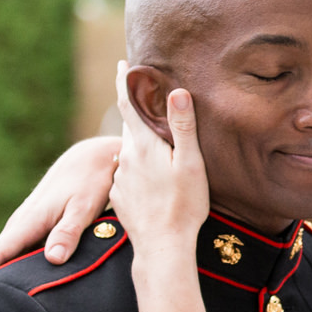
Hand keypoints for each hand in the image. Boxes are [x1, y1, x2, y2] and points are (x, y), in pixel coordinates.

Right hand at [0, 136, 120, 293]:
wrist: (91, 159)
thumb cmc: (90, 182)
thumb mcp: (84, 207)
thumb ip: (68, 232)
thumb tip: (52, 259)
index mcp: (28, 222)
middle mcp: (21, 224)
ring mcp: (27, 225)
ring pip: (6, 256)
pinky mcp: (37, 226)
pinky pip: (18, 251)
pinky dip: (11, 267)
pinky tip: (11, 284)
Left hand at [108, 61, 209, 258]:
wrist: (162, 247)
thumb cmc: (183, 205)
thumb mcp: (190, 163)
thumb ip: (182, 127)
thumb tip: (177, 91)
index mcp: (143, 145)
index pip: (128, 104)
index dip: (125, 82)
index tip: (122, 64)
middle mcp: (125, 158)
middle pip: (130, 127)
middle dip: (137, 113)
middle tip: (147, 101)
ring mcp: (120, 179)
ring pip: (130, 152)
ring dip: (140, 145)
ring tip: (157, 146)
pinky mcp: (120, 197)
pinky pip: (128, 175)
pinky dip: (139, 170)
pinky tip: (153, 180)